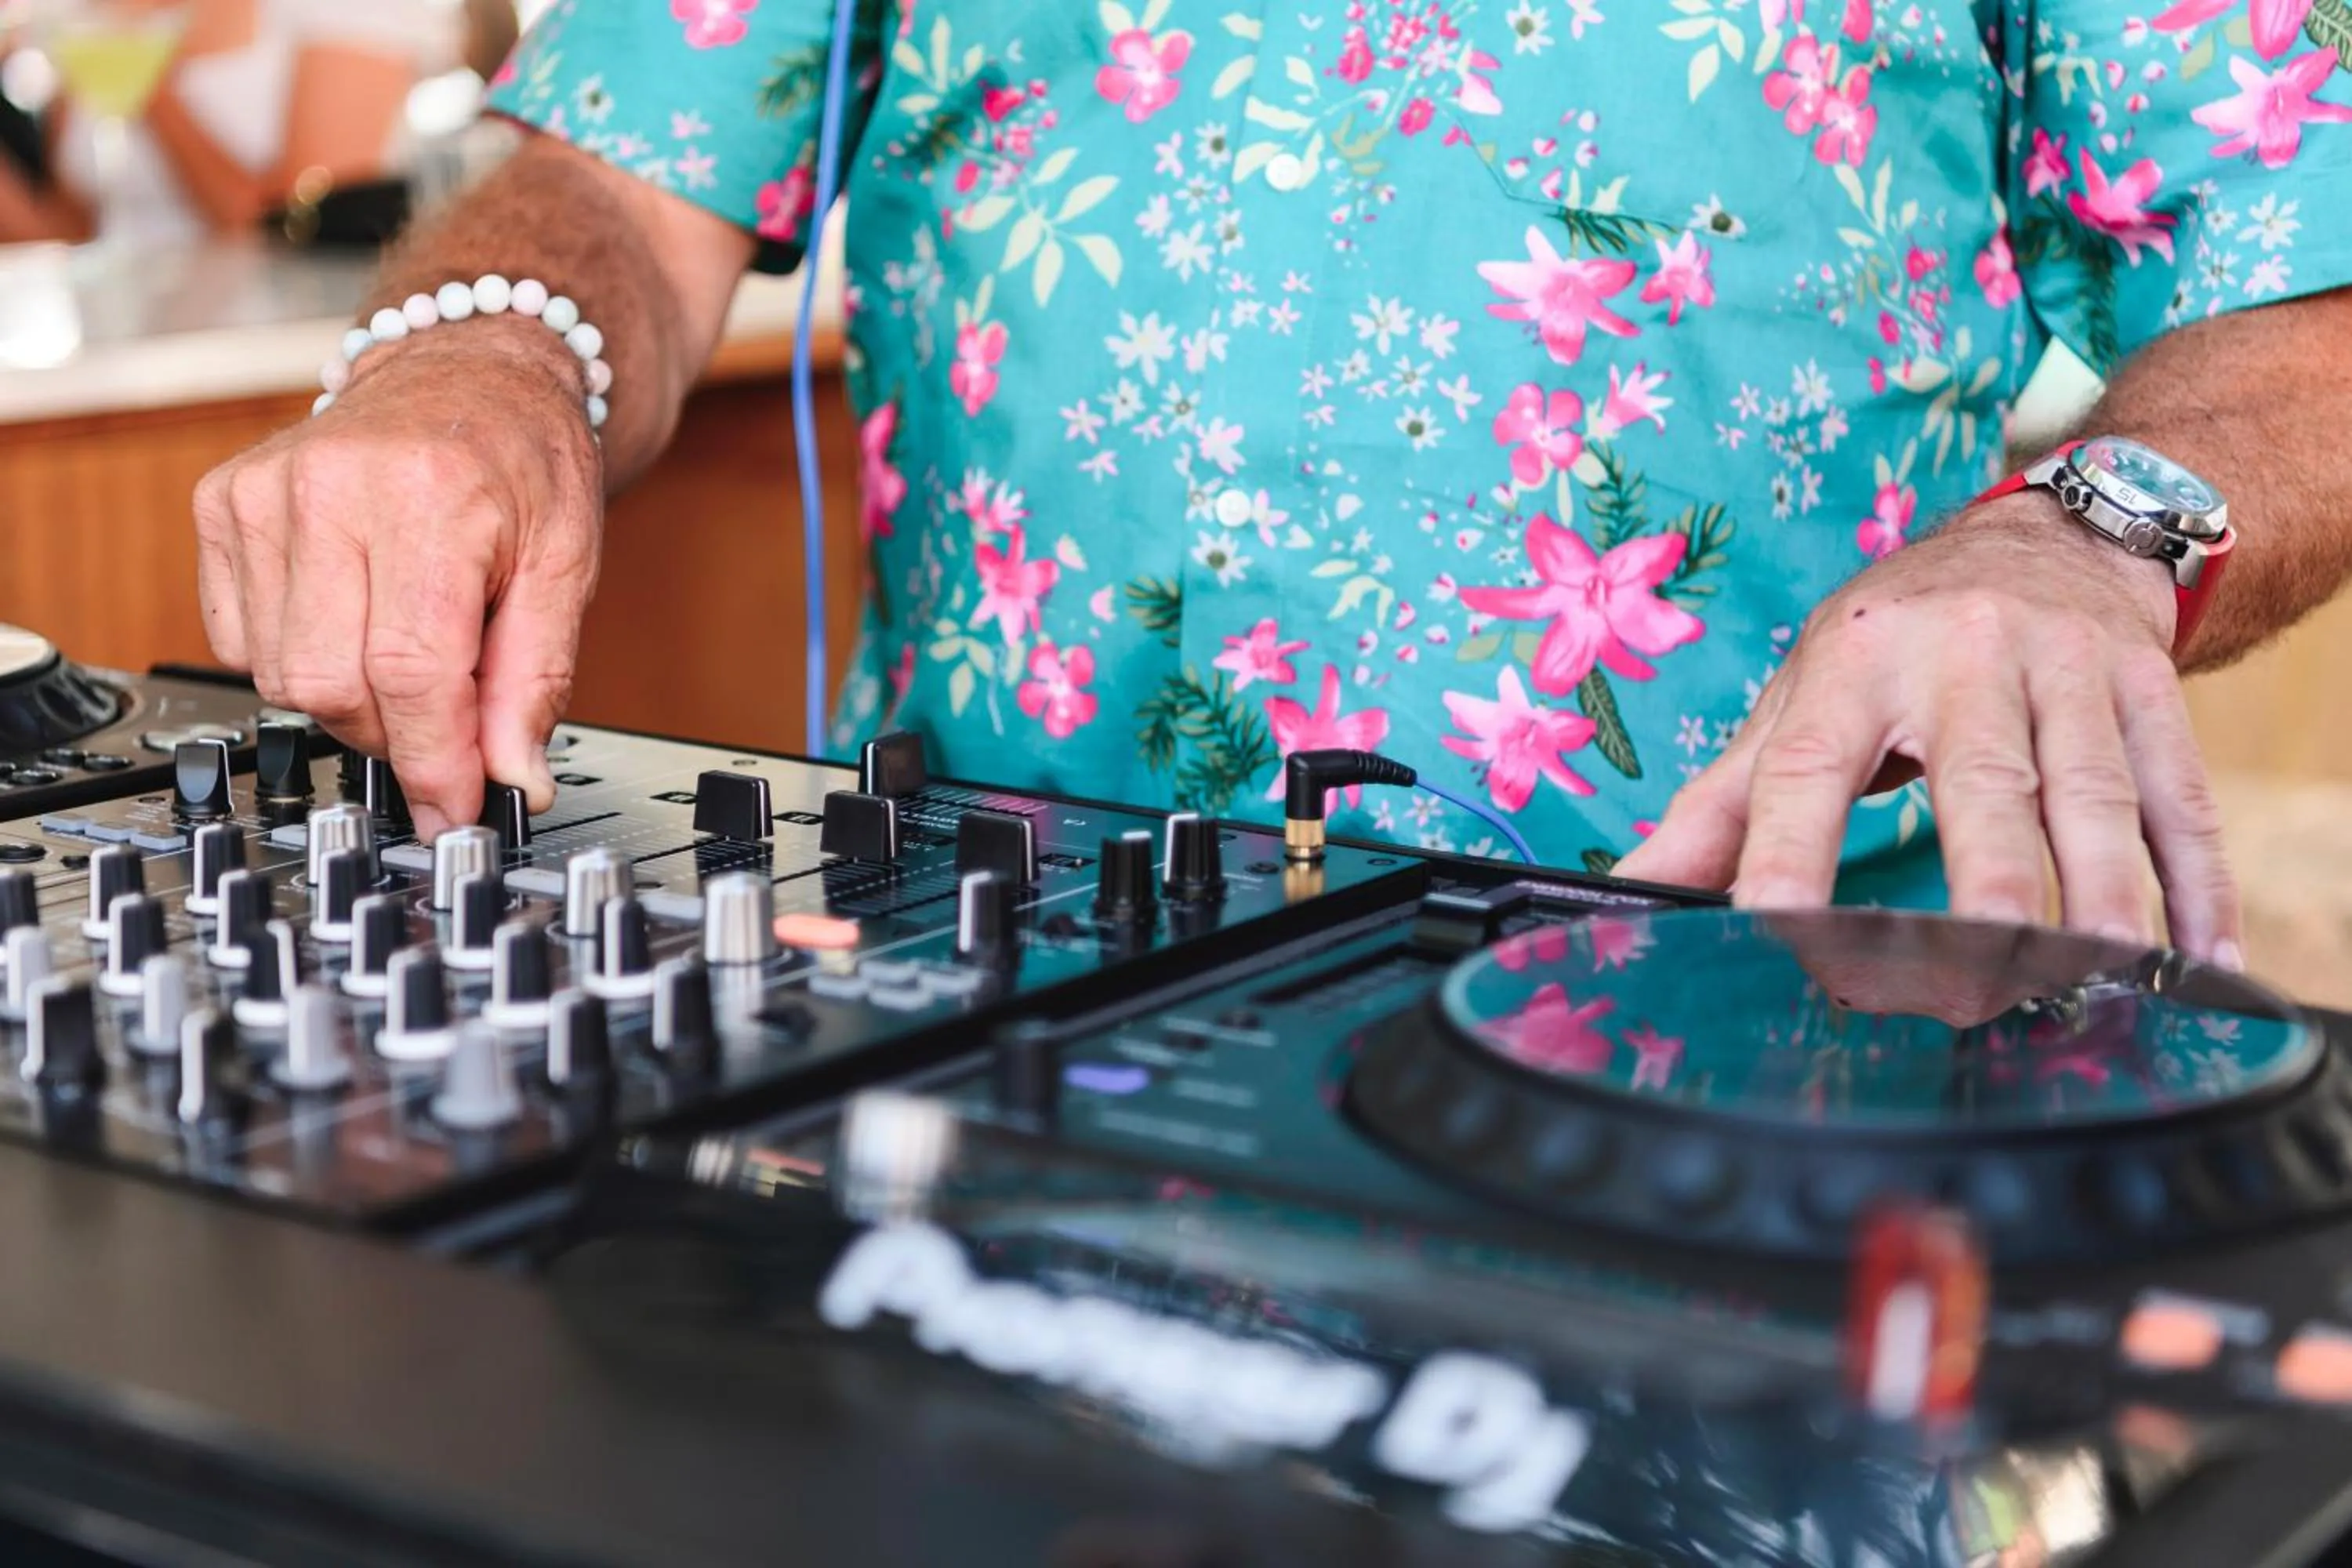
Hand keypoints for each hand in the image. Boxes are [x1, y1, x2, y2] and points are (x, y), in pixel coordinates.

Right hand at [193, 321, 602, 839]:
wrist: (464, 371)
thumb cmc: (520, 461)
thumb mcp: (565, 567)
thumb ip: (537, 682)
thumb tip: (514, 781)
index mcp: (428, 496)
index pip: (410, 672)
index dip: (433, 761)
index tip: (453, 809)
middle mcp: (330, 487)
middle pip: (333, 686)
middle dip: (394, 732)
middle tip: (445, 715)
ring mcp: (262, 493)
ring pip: (281, 675)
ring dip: (349, 698)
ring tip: (405, 648)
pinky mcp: (221, 504)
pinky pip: (242, 642)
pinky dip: (299, 657)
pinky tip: (350, 615)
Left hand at [1618, 496, 2241, 966]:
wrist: (2043, 533)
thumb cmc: (1895, 640)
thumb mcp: (1800, 699)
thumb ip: (1722, 805)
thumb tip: (1630, 888)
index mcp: (1854, 666)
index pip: (1809, 771)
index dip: (1788, 856)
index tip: (1776, 937)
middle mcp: (1963, 656)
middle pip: (1980, 783)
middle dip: (1982, 889)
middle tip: (1972, 988)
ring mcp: (2067, 667)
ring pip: (2090, 796)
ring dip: (2095, 898)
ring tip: (2084, 982)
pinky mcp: (2149, 687)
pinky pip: (2178, 796)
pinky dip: (2194, 882)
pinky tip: (2194, 957)